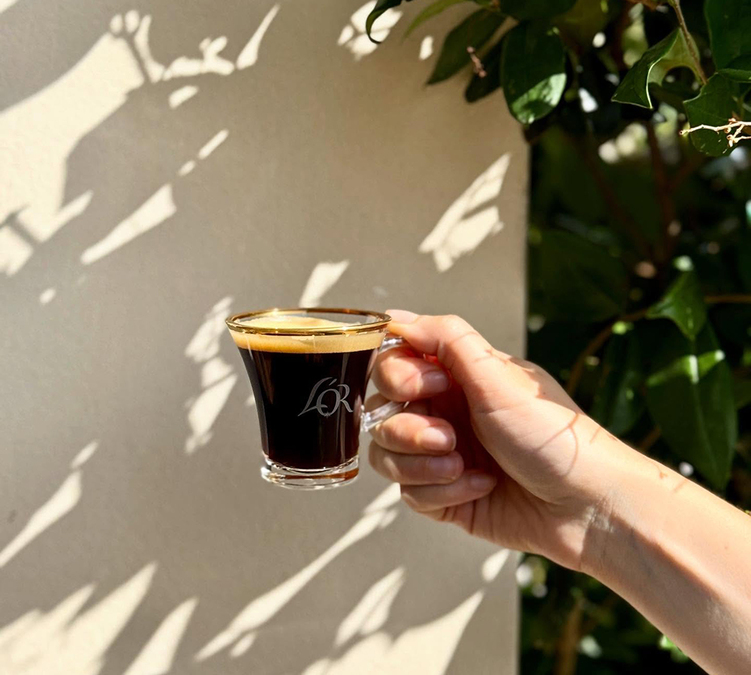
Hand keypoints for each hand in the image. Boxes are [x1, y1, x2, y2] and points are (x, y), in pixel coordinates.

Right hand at [368, 310, 631, 570]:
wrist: (586, 504)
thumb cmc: (552, 434)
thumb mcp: (498, 376)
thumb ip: (446, 338)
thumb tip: (396, 315)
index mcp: (455, 377)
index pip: (392, 363)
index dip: (399, 376)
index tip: (433, 384)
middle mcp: (443, 412)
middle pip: (381, 412)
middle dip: (410, 428)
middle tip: (449, 435)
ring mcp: (441, 455)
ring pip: (387, 455)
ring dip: (422, 464)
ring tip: (462, 466)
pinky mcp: (444, 496)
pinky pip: (410, 494)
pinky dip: (443, 493)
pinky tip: (481, 488)